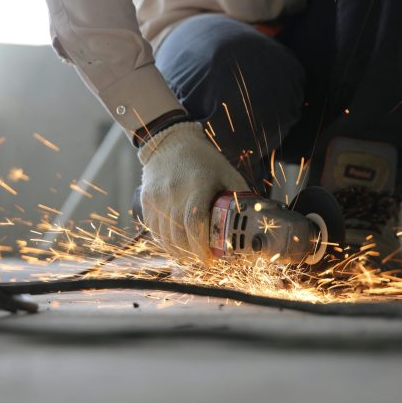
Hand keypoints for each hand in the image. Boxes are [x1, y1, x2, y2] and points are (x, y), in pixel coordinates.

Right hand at [138, 122, 248, 261]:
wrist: (170, 143)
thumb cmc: (203, 160)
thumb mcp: (226, 173)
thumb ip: (239, 197)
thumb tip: (254, 221)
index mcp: (197, 185)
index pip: (195, 223)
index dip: (201, 246)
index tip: (210, 259)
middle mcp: (174, 192)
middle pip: (179, 235)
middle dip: (192, 253)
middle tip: (203, 259)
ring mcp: (157, 197)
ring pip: (164, 236)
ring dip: (178, 251)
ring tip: (190, 254)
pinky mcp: (146, 200)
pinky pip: (154, 230)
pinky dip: (165, 242)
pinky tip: (176, 245)